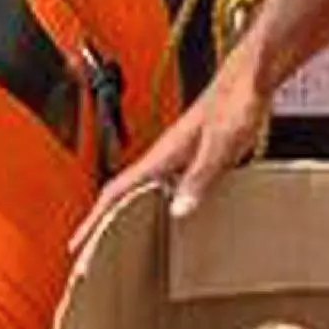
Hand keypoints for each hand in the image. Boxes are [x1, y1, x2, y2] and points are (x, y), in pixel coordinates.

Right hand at [91, 59, 272, 229]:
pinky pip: (164, 187)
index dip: (94, 219)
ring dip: (126, 214)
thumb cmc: (236, 100)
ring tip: (117, 240)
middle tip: (89, 250)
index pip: (116, 190)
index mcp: (163, 152)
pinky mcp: (192, 156)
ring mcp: (177, 155)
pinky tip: (167, 216)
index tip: (78, 243)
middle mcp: (165, 154)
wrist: (250, 77)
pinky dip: (155, 205)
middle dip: (101, 222)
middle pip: (122, 194)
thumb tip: (178, 210)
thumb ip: (200, 176)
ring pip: (141, 191)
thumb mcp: (220, 143)